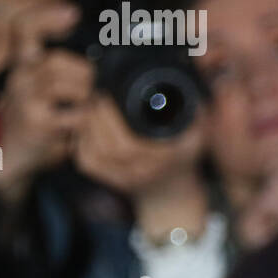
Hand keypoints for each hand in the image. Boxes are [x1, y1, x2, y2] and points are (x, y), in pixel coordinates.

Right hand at [0, 4, 92, 201]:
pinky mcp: (36, 121)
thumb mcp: (48, 84)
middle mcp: (21, 75)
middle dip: (87, 74)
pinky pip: (78, 114)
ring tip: (90, 108)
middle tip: (95, 90)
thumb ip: (67, 66)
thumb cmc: (40, 113)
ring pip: (75, 85)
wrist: (15, 153)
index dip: (47, 16)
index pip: (26, 27)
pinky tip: (87, 125)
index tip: (74, 13)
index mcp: (25, 61)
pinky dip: (90, 119)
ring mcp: (25, 98)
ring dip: (92, 97)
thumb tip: (110, 48)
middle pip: (60, 59)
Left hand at [74, 95, 210, 241]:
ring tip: (91, 109)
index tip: (107, 96)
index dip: (110, 119)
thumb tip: (181, 85)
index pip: (128, 145)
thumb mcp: (196, 132)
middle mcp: (142, 173)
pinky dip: (81, 143)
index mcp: (163, 160)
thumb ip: (192, 111)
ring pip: (93, 155)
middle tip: (96, 97)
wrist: (171, 191)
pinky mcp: (108, 181)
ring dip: (87, 129)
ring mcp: (123, 179)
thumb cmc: (183, 155)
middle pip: (107, 148)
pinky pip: (86, 163)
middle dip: (96, 119)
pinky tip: (87, 128)